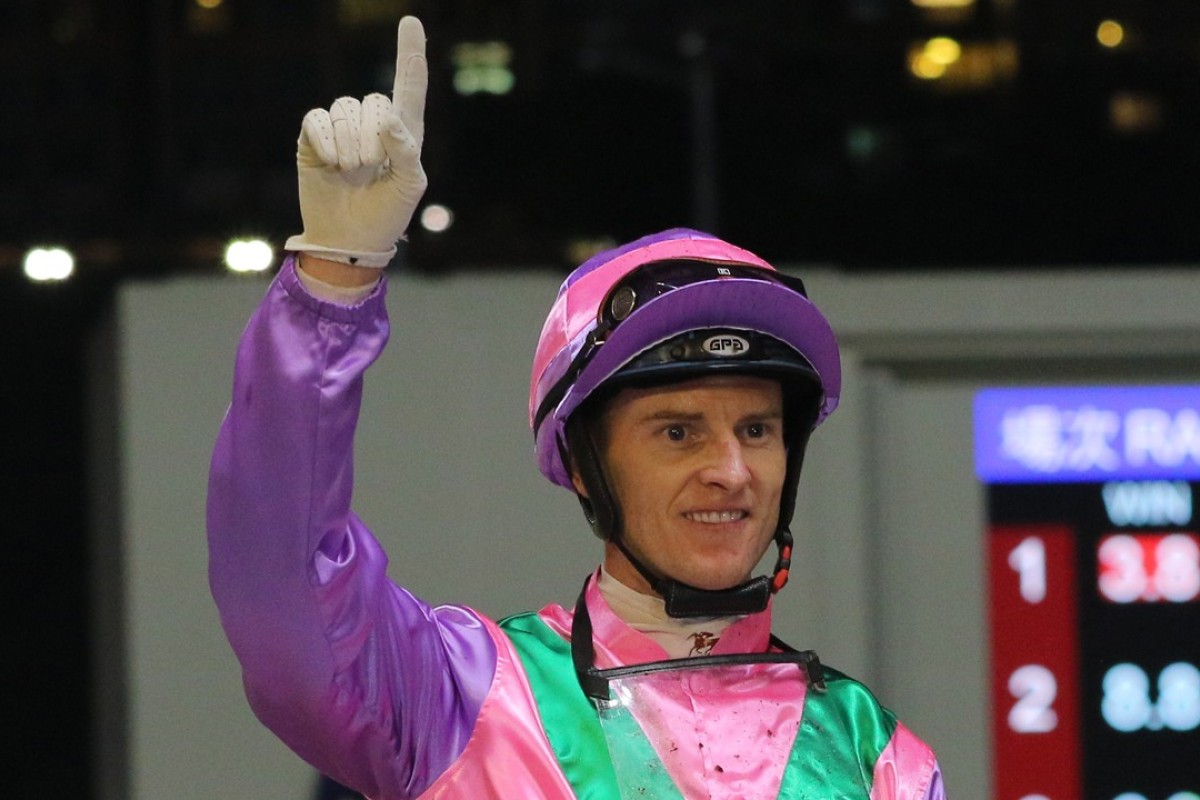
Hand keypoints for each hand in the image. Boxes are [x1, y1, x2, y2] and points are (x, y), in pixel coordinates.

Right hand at [284, 16, 427, 267]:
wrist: (350, 241)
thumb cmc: (386, 215)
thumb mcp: (410, 187)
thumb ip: (406, 150)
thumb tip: (387, 117)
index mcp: (404, 133)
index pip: (409, 86)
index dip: (410, 53)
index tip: (410, 22)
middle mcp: (372, 125)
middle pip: (372, 101)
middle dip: (372, 137)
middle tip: (370, 169)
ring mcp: (341, 130)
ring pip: (344, 108)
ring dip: (350, 143)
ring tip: (352, 171)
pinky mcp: (314, 139)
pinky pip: (316, 119)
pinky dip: (326, 139)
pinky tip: (331, 162)